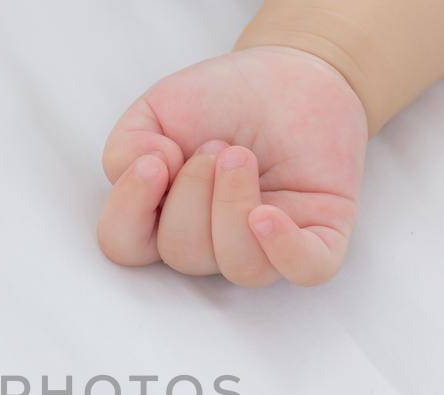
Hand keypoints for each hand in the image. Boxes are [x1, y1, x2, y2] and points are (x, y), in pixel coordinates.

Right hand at [97, 46, 366, 286]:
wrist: (291, 75)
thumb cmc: (222, 100)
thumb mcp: (156, 110)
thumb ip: (125, 148)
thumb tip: (148, 175)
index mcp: (163, 219)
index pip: (125, 245)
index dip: (130, 212)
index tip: (154, 163)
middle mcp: (211, 243)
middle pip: (182, 253)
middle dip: (194, 192)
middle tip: (217, 145)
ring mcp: (266, 247)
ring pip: (239, 265)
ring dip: (232, 207)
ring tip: (241, 156)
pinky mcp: (318, 239)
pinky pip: (304, 270)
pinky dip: (285, 249)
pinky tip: (268, 215)